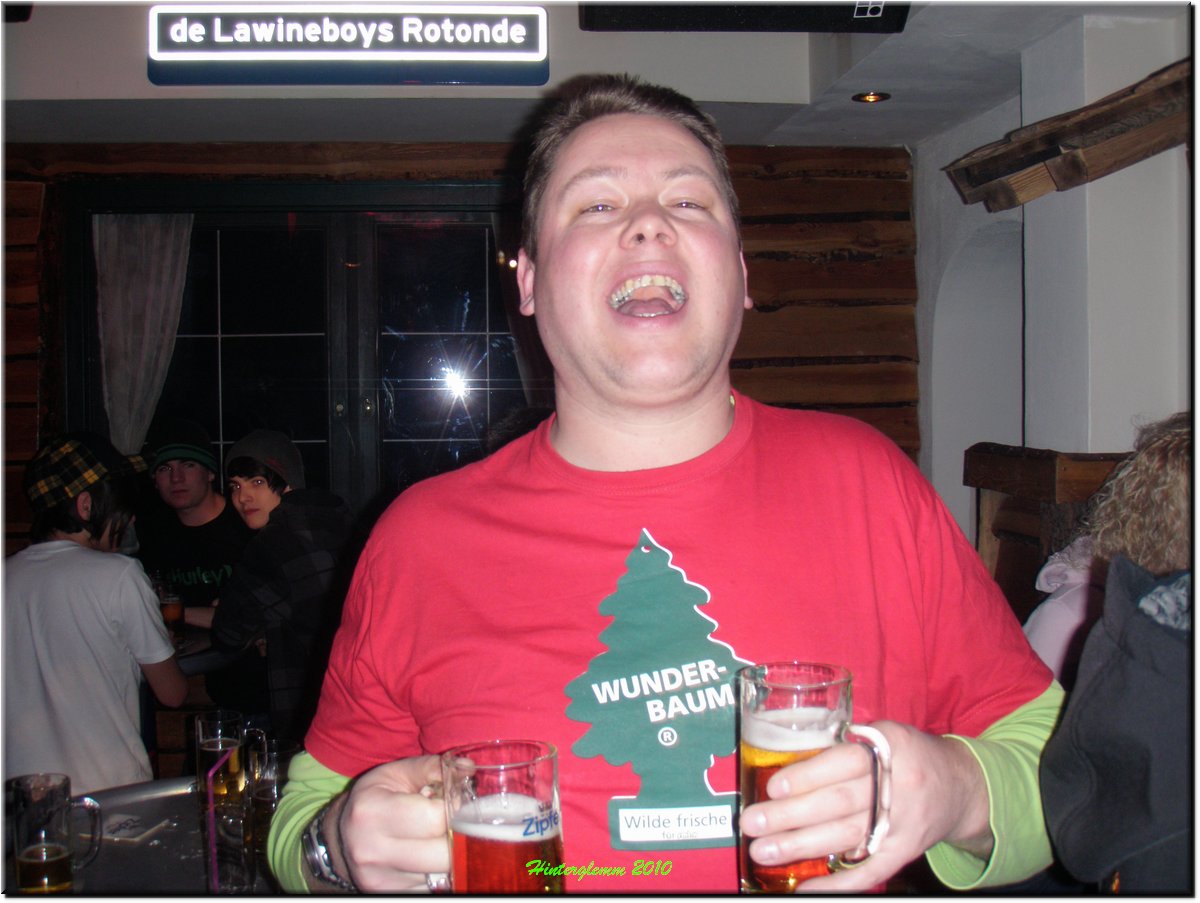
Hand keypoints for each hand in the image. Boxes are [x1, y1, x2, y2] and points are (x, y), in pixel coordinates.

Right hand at [334, 756, 448, 891]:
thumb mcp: (397, 773)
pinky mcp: (389, 894)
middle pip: (444, 853)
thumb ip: (433, 768)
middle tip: (458, 821)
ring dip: (452, 854)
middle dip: (460, 835)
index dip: (455, 808)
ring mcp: (380, 879)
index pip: (435, 818)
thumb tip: (469, 768)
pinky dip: (440, 871)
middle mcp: (372, 850)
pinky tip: (430, 855)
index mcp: (373, 812)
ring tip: (441, 836)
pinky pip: (433, 886)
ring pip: (443, 873)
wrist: (343, 837)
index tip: (456, 802)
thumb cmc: (375, 799)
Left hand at [738, 721, 991, 891]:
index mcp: (891, 747)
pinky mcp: (906, 850)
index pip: (843, 762)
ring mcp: (903, 822)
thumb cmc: (909, 755)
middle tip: (753, 822)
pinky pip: (870, 870)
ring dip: (801, 845)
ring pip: (846, 836)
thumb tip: (787, 764)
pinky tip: (807, 886)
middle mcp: (898, 785)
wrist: (962, 786)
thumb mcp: (885, 735)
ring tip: (764, 850)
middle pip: (838, 802)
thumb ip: (845, 747)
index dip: (807, 776)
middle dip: (791, 815)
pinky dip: (838, 882)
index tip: (773, 787)